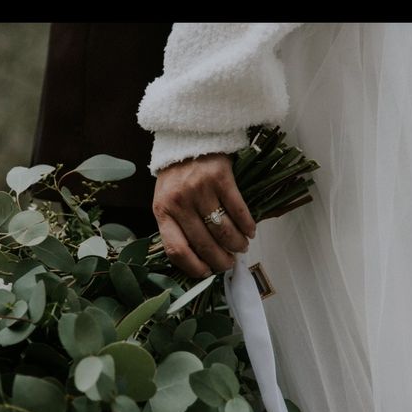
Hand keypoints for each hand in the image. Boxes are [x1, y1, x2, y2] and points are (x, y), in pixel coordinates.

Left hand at [153, 154, 255, 277]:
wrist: (186, 139)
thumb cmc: (176, 176)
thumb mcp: (166, 201)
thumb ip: (176, 226)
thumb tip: (198, 258)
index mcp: (162, 211)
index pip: (176, 249)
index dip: (193, 266)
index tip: (206, 272)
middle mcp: (179, 202)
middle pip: (203, 243)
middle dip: (220, 260)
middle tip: (229, 264)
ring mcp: (199, 190)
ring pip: (222, 229)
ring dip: (236, 244)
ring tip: (241, 247)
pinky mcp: (220, 177)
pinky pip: (238, 210)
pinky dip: (246, 225)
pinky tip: (249, 231)